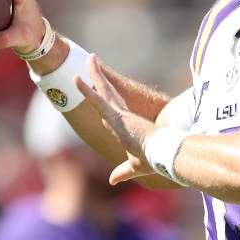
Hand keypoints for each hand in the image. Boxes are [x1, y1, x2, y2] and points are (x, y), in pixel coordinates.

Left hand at [74, 54, 155, 183]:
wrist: (163, 155)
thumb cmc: (153, 160)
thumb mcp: (134, 167)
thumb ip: (122, 172)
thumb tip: (112, 181)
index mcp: (127, 126)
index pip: (112, 108)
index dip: (105, 97)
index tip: (98, 86)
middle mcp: (122, 117)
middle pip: (107, 93)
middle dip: (99, 78)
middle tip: (93, 62)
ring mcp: (119, 115)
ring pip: (102, 91)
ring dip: (94, 74)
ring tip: (89, 58)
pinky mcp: (116, 116)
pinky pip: (97, 100)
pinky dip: (85, 90)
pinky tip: (76, 79)